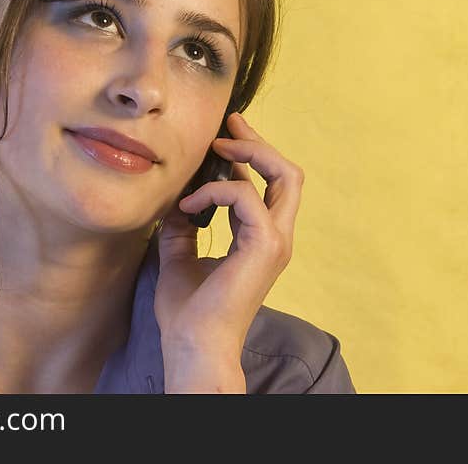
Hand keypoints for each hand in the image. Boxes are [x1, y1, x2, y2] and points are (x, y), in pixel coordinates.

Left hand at [154, 112, 304, 392]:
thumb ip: (185, 223)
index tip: (220, 136)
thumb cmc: (188, 311)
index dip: (248, 155)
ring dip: (247, 153)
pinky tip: (188, 206)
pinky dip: (215, 191)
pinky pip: (245, 196)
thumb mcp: (179, 253)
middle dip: (259, 142)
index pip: (267, 185)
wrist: (192, 344)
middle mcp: (275, 237)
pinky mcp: (264, 245)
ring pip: (284, 175)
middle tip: (228, 124)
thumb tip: (179, 195)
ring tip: (215, 149)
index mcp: (261, 239)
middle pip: (288, 173)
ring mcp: (275, 241)